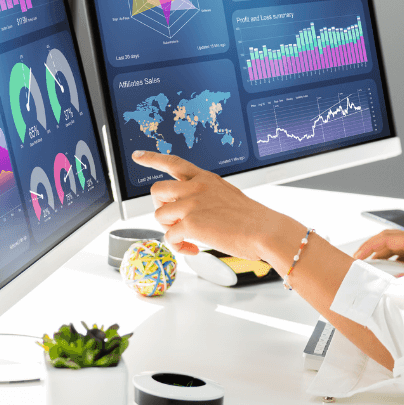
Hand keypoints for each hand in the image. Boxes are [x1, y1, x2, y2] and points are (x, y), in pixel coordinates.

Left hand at [135, 151, 303, 265]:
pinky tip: (194, 248)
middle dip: (160, 206)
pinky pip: (169, 237)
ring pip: (160, 216)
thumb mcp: (227, 195)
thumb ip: (205, 196)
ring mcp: (191, 204)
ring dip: (170, 229)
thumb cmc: (252, 219)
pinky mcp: (190, 223)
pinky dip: (179, 247)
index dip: (153, 158)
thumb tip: (188, 211)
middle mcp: (195, 187)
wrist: (265, 230)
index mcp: (205, 178)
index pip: (174, 162)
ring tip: (189, 237)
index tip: (138, 155)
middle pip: (157, 190)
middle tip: (175, 220)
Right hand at [355, 230, 403, 287]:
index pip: (387, 238)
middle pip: (387, 240)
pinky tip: (390, 275)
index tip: (358, 255)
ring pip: (394, 249)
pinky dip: (392, 264)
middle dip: (370, 249)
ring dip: (380, 257)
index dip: (369, 246)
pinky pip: (402, 258)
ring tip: (370, 268)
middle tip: (357, 260)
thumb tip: (397, 282)